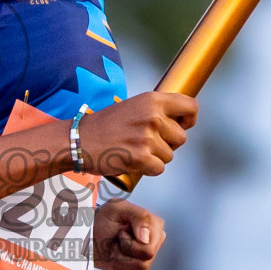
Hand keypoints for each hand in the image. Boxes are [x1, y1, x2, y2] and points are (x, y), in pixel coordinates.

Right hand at [77, 91, 196, 177]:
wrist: (79, 140)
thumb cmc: (104, 125)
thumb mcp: (133, 106)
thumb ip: (156, 111)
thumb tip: (180, 121)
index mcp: (152, 100)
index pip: (191, 107)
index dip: (189, 119)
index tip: (181, 125)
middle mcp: (153, 117)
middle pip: (181, 137)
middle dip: (168, 143)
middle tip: (146, 142)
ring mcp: (148, 138)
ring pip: (170, 155)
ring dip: (156, 157)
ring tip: (135, 150)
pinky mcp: (142, 158)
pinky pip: (159, 168)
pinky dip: (148, 169)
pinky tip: (133, 161)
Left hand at [93, 197, 165, 269]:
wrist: (89, 235)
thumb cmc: (103, 219)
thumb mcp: (117, 207)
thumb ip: (138, 216)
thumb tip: (146, 238)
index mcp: (154, 225)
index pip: (149, 247)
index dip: (130, 243)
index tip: (120, 232)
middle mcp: (155, 242)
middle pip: (146, 259)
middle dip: (124, 252)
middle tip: (116, 242)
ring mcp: (149, 258)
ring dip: (120, 261)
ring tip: (114, 250)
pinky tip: (116, 259)